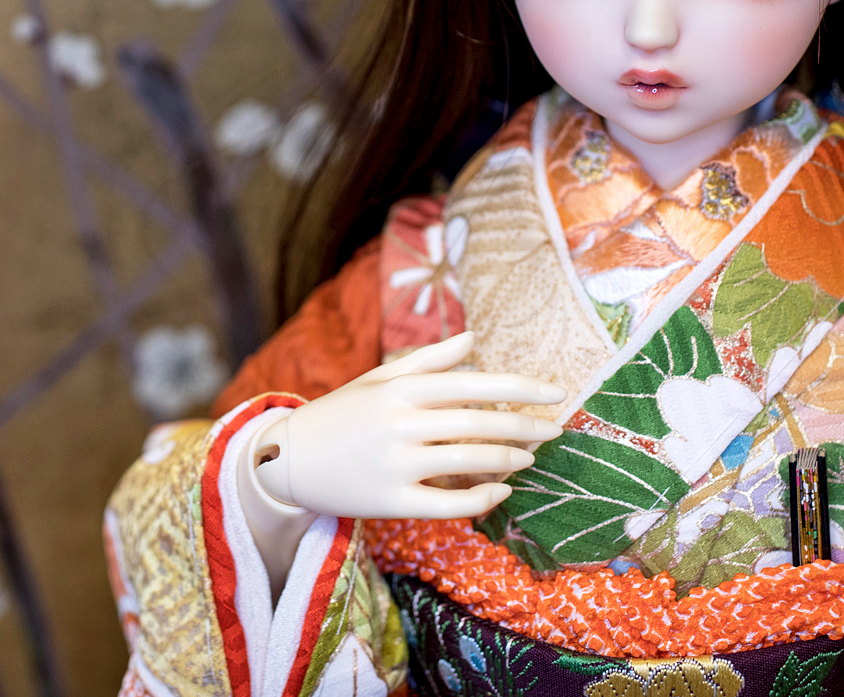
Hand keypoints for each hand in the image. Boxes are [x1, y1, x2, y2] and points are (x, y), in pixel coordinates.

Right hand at [254, 331, 563, 520]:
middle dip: (526, 426)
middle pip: (479, 423)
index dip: (520, 387)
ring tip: (531, 458)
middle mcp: (400, 422)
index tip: (556, 392)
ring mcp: (395, 463)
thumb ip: (429, 360)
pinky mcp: (390, 501)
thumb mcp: (378, 379)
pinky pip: (447, 504)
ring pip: (469, 462)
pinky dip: (480, 499)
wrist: (287, 459)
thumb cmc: (340, 413)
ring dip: (509, 460)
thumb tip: (474, 339)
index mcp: (402, 388)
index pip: (474, 383)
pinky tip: (501, 492)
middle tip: (556, 430)